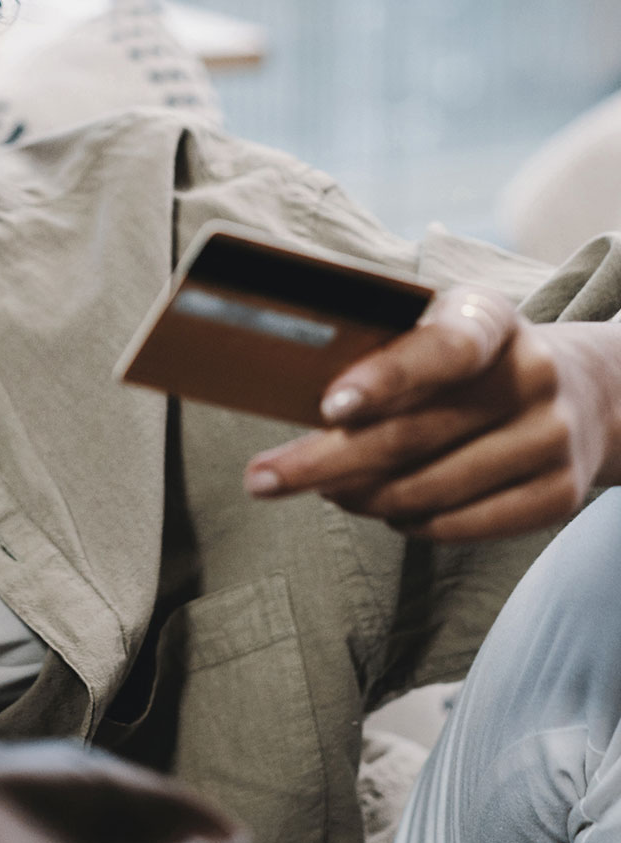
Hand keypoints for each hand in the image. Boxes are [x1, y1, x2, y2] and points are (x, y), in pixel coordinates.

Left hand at [242, 287, 620, 539]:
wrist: (582, 391)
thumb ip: (381, 351)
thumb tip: (284, 389)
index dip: (385, 379)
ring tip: (322, 489)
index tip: (327, 408)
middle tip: (261, 479)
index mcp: (490, 318)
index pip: (442, 347)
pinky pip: (463, 524)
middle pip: (414, 433)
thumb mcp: (435, 330)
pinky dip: (409, 522)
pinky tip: (383, 510)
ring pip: (431, 488)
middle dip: (324, 461)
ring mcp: (552, 437)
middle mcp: (532, 373)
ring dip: (360, 496)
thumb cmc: (466, 360)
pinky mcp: (560, 493)